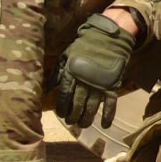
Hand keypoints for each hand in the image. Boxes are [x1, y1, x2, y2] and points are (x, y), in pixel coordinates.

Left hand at [55, 13, 133, 128]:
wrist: (108, 37)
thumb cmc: (84, 46)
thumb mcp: (66, 55)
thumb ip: (58, 73)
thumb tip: (48, 88)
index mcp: (71, 73)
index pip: (64, 95)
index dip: (62, 107)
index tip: (61, 114)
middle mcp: (84, 81)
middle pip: (77, 104)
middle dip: (73, 116)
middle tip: (71, 122)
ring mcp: (99, 84)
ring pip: (91, 107)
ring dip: (87, 118)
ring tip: (83, 125)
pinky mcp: (112, 85)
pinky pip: (110, 103)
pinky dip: (108, 115)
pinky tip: (104, 125)